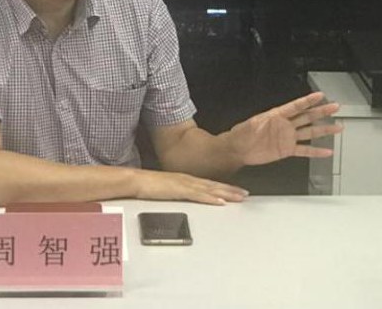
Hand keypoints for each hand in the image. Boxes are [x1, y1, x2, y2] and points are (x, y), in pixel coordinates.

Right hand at [134, 168, 248, 205]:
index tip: (237, 191)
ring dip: (226, 193)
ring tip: (240, 197)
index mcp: (185, 179)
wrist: (136, 180)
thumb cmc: (148, 185)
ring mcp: (184, 184)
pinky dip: (210, 198)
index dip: (225, 187)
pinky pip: (198, 195)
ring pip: (210, 189)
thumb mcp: (167, 189)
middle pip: (214, 185)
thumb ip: (178, 192)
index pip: (209, 184)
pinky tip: (220, 202)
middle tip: (245, 194)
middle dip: (231, 190)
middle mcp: (187, 179)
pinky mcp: (178, 190)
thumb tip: (186, 198)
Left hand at [227, 92, 341, 165]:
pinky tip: (326, 151)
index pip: (296, 106)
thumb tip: (265, 120)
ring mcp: (287, 137)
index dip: (308, 101)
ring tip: (337, 127)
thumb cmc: (242, 134)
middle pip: (307, 116)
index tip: (320, 95)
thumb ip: (262, 121)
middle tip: (335, 107)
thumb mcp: (251, 123)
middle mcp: (285, 125)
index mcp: (276, 115)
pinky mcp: (287, 149)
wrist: (238, 149)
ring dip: (324, 130)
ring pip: (309, 132)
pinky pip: (304, 150)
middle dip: (321, 111)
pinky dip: (316, 151)